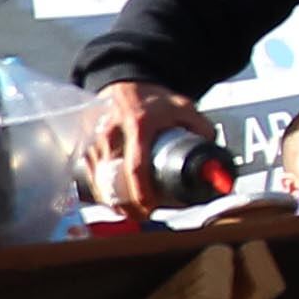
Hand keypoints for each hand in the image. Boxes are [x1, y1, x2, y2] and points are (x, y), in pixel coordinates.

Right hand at [83, 80, 216, 211]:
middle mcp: (112, 133)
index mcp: (139, 124)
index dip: (141, 193)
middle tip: (143, 215)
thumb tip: (213, 159)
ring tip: (130, 210)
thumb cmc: (153, 99)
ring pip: (99, 182)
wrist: (124, 84)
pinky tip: (114, 200)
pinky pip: (91, 177)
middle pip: (113, 180)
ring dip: (114, 200)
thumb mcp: (183, 106)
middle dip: (126, 205)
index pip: (136, 166)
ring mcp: (95, 141)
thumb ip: (201, 128)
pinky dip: (101, 191)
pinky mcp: (85, 147)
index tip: (150, 207)